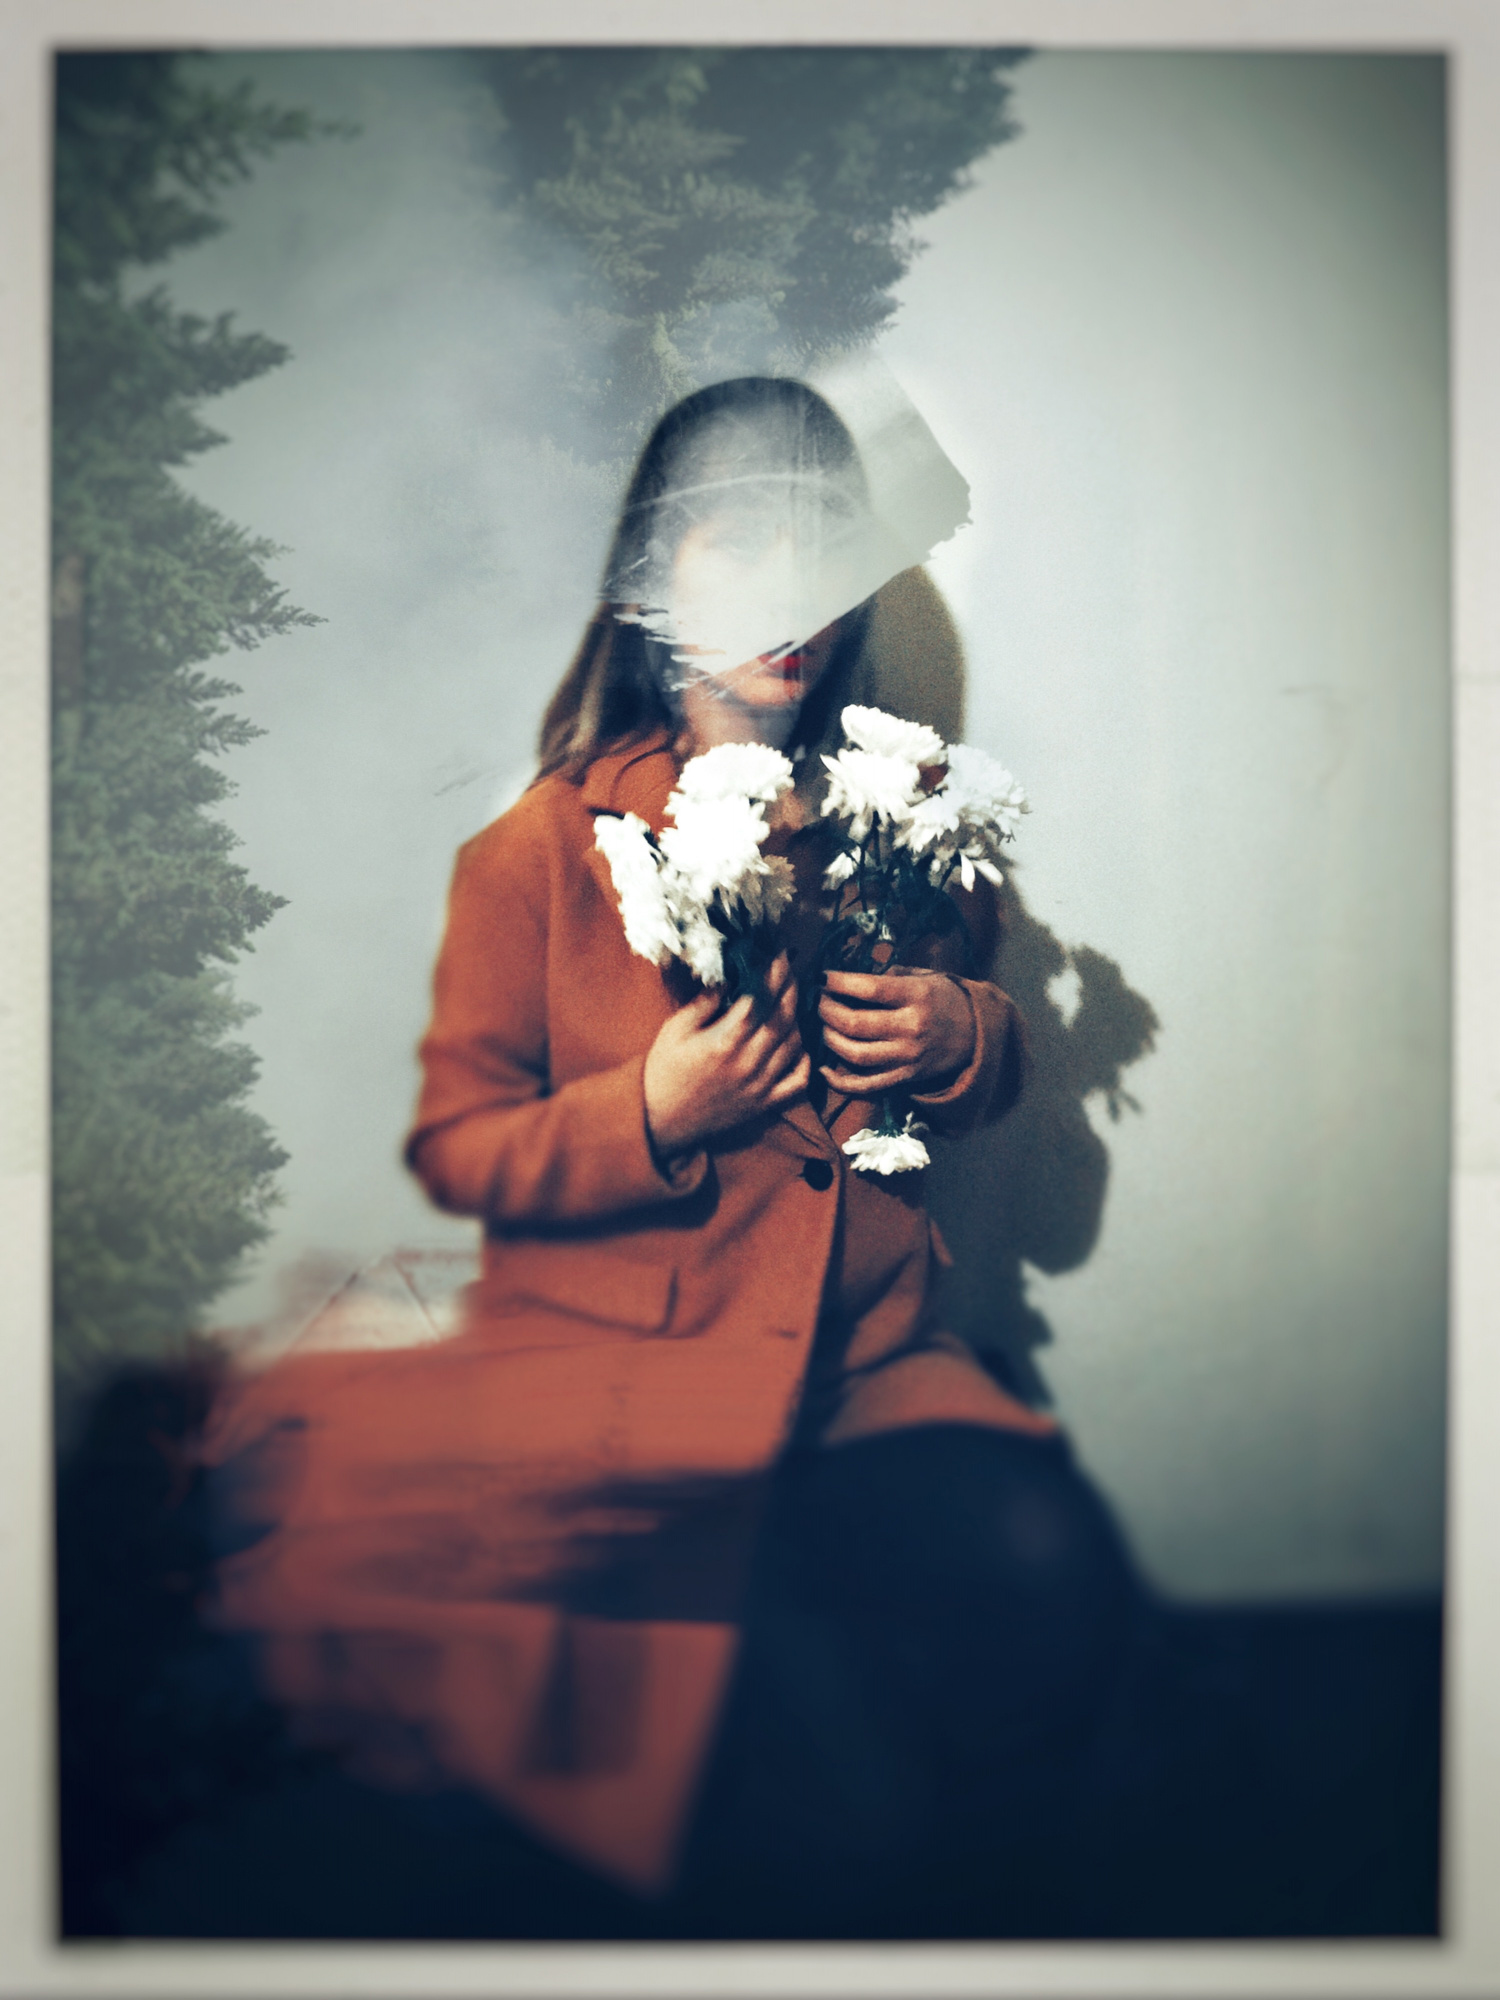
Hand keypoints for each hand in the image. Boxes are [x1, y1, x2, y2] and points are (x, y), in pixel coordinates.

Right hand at [644, 952, 810, 1155]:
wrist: (659, 1118)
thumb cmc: (664, 1069)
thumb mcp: (675, 1029)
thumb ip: (704, 1002)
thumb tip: (730, 977)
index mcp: (724, 1041)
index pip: (761, 999)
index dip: (774, 974)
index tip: (779, 955)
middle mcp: (748, 1062)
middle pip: (783, 1017)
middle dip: (790, 988)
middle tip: (790, 969)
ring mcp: (759, 1085)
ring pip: (794, 1044)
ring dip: (798, 1017)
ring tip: (792, 999)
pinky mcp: (764, 1103)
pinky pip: (797, 1081)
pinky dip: (805, 1060)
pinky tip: (798, 1043)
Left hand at [818, 968, 975, 1095]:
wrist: (976, 1036)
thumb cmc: (945, 999)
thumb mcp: (926, 976)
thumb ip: (892, 975)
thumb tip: (853, 976)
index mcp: (917, 996)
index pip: (870, 989)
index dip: (839, 983)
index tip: (823, 978)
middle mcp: (910, 1028)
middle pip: (855, 1023)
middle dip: (827, 1011)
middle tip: (819, 1002)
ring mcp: (906, 1057)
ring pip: (855, 1055)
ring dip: (830, 1039)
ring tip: (824, 1026)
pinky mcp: (904, 1078)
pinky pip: (866, 1086)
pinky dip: (840, 1082)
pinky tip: (824, 1069)